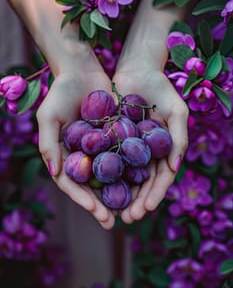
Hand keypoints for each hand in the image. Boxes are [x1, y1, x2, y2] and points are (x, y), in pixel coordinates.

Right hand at [36, 54, 115, 228]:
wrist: (82, 71)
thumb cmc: (61, 92)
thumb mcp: (48, 117)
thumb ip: (49, 145)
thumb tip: (55, 174)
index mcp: (63, 155)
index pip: (70, 183)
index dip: (81, 199)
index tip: (95, 212)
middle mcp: (82, 155)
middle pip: (90, 185)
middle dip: (100, 204)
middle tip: (113, 221)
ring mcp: (99, 147)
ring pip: (108, 176)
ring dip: (117, 194)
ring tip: (129, 211)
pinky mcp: (115, 137)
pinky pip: (122, 157)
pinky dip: (129, 171)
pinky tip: (140, 185)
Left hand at [112, 60, 188, 223]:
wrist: (137, 69)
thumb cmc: (161, 88)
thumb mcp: (176, 111)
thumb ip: (179, 138)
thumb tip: (174, 168)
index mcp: (162, 149)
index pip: (160, 178)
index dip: (154, 195)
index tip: (145, 210)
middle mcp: (145, 151)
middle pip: (141, 182)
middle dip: (135, 201)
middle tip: (126, 218)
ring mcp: (128, 146)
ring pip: (123, 175)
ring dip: (118, 194)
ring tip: (110, 211)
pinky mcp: (111, 137)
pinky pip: (107, 158)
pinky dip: (103, 174)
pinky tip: (96, 187)